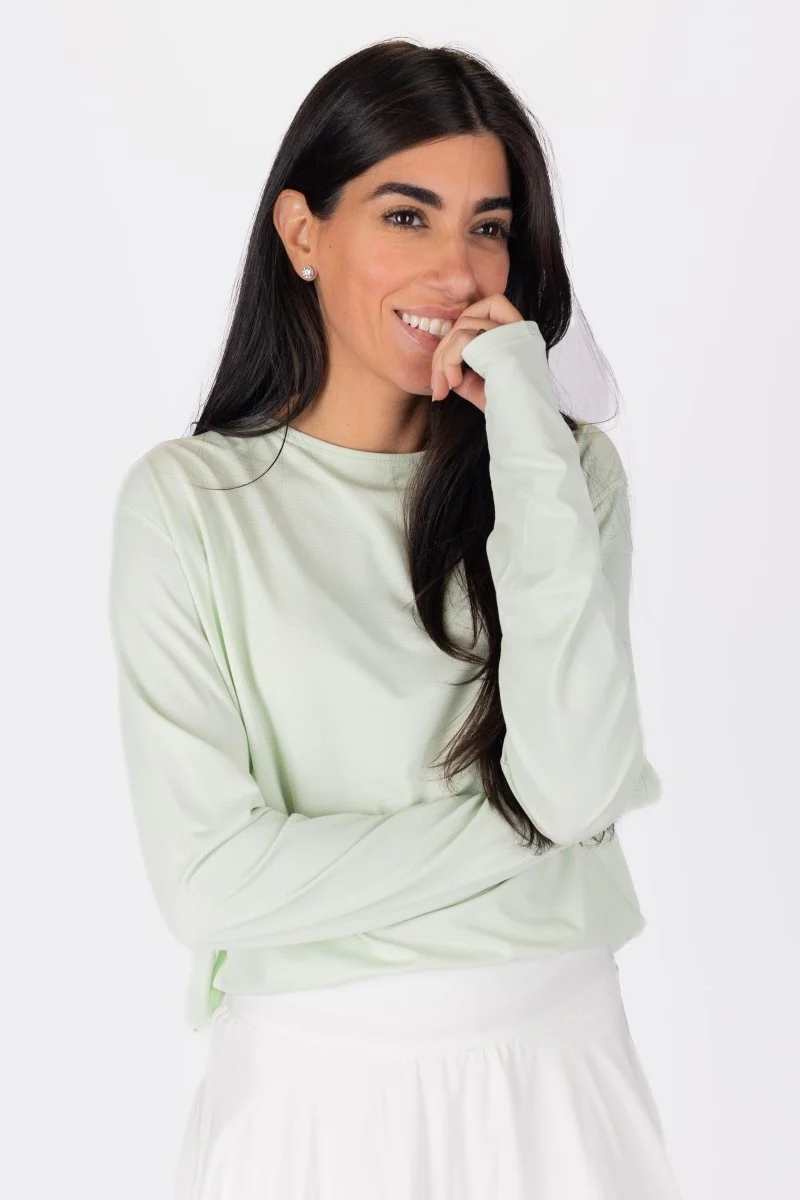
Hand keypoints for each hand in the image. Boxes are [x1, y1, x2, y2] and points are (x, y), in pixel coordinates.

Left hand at [430, 294, 524, 412]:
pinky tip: (454, 384)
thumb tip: (441, 359)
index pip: (489, 306)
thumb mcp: (479, 384)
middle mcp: (520, 328)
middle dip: (443, 353)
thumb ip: (463, 365)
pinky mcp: (504, 342)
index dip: (462, 330)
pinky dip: (449, 362)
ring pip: (462, 328)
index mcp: (518, 335)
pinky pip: (462, 339)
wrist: (521, 427)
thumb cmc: (504, 411)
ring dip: (443, 361)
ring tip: (444, 388)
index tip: (452, 368)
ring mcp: (514, 332)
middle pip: (467, 319)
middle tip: (438, 387)